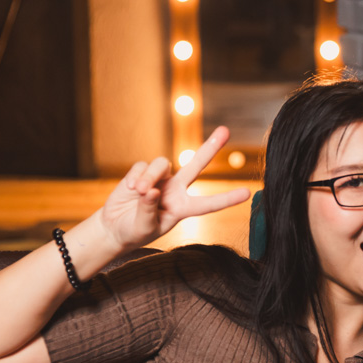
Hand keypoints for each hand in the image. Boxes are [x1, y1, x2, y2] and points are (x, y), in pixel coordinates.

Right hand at [100, 127, 249, 251]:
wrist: (114, 227)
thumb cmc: (134, 232)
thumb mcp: (144, 227)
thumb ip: (148, 209)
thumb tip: (152, 190)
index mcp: (183, 208)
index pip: (208, 204)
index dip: (227, 198)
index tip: (247, 193)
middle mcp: (176, 190)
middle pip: (196, 165)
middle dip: (210, 147)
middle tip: (225, 130)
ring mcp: (160, 179)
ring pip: (162, 164)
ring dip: (150, 176)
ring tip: (140, 191)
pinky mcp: (142, 172)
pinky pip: (142, 165)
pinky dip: (135, 176)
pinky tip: (130, 188)